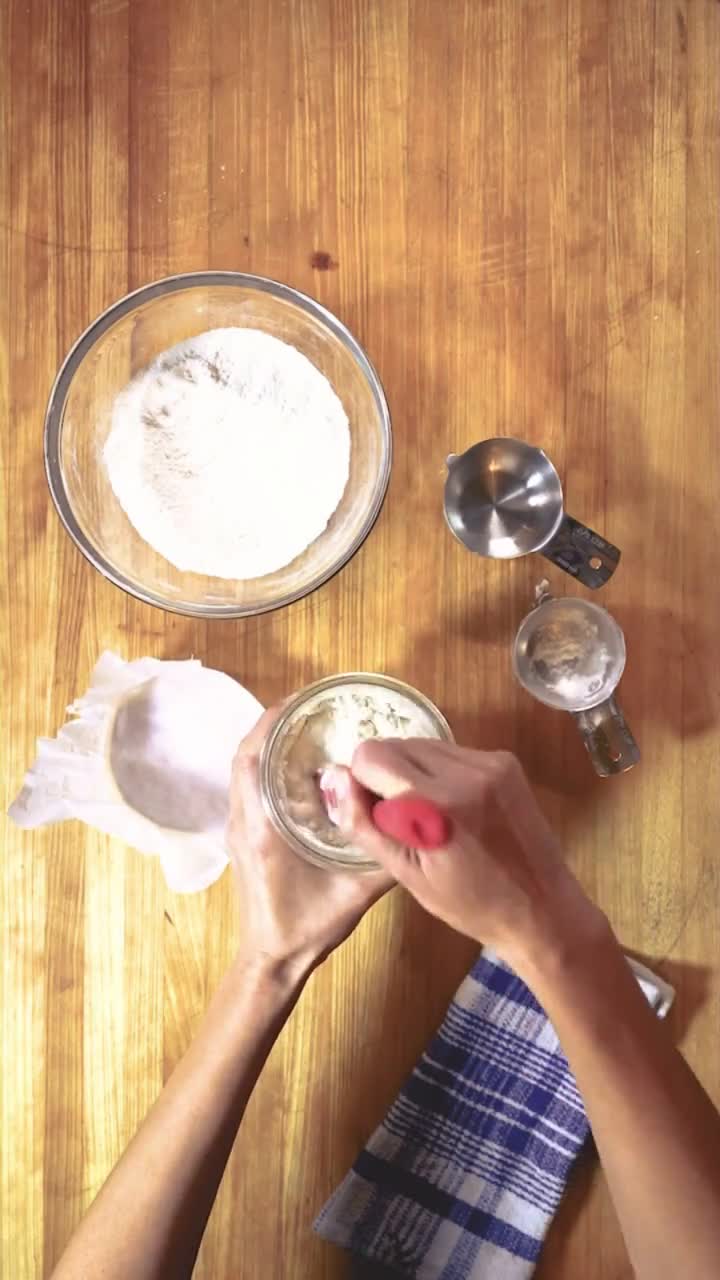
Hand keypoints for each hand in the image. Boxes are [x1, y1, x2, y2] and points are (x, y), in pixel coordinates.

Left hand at [226, 707, 392, 976]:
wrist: (272, 961)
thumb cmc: (308, 927)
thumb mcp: (355, 894)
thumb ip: (385, 859)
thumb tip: (419, 822)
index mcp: (262, 828)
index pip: (252, 759)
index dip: (270, 724)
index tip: (299, 701)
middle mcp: (244, 821)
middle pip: (246, 756)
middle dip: (274, 726)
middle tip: (313, 709)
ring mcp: (241, 828)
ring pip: (246, 771)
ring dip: (271, 745)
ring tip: (310, 729)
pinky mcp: (246, 836)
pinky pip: (251, 787)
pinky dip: (270, 766)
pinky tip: (305, 766)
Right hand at [324, 739, 603, 976]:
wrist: (543, 909)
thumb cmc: (470, 905)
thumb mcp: (407, 874)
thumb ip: (365, 823)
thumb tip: (332, 777)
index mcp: (435, 804)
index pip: (370, 755)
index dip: (362, 783)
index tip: (378, 817)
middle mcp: (465, 771)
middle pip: (394, 743)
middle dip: (386, 775)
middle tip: (404, 822)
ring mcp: (490, 762)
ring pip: (422, 744)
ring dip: (412, 771)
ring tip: (430, 817)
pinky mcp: (505, 761)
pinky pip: (451, 751)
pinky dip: (440, 772)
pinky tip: (455, 808)